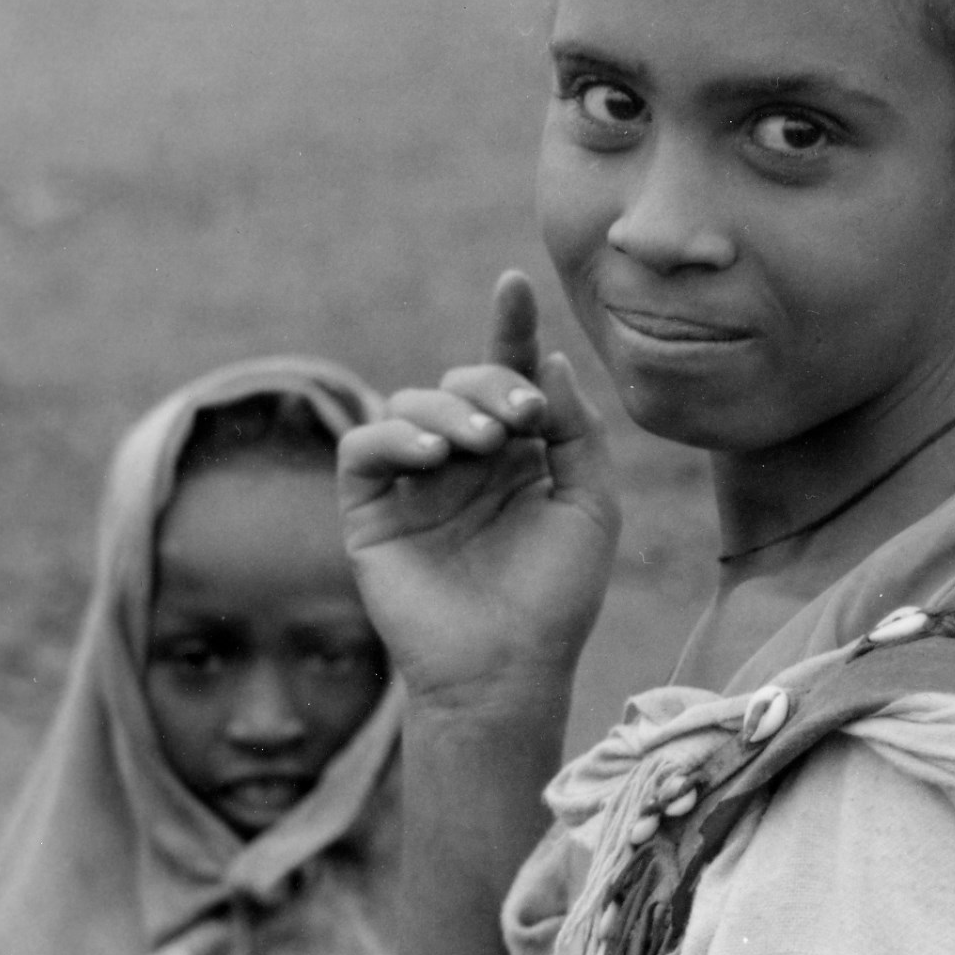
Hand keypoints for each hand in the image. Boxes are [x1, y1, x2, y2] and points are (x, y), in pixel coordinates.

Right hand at [339, 271, 620, 717]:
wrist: (508, 670)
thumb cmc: (556, 596)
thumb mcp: (590, 506)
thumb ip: (577, 432)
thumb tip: (549, 363)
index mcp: (519, 453)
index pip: (510, 375)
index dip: (511, 327)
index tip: (515, 284)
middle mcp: (465, 459)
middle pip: (464, 381)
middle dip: (492, 385)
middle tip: (521, 422)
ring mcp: (416, 482)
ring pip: (413, 402)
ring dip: (449, 410)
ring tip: (479, 447)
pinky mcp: (371, 511)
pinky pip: (364, 447)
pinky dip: (394, 435)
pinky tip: (431, 454)